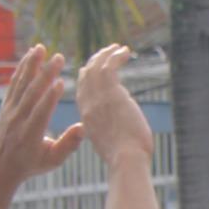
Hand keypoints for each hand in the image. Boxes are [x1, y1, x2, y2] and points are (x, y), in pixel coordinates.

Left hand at [0, 45, 85, 182]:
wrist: (0, 166)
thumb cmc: (31, 164)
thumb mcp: (52, 161)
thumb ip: (68, 145)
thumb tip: (83, 127)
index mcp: (31, 133)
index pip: (41, 111)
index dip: (51, 97)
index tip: (61, 81)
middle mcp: (19, 119)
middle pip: (32, 92)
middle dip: (45, 74)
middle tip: (58, 57)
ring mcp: (10, 110)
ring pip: (22, 83)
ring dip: (32, 64)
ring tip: (41, 48)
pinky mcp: (6, 105)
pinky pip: (14, 83)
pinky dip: (22, 69)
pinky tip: (29, 57)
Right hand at [74, 45, 151, 164]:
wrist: (126, 160)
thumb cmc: (125, 158)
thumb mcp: (108, 143)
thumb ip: (106, 131)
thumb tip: (113, 127)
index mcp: (86, 117)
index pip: (82, 90)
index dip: (86, 76)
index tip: (93, 67)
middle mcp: (88, 105)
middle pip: (85, 75)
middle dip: (95, 61)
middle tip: (107, 52)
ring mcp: (98, 98)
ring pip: (96, 67)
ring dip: (107, 54)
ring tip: (117, 47)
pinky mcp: (112, 93)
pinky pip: (109, 66)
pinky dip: (116, 56)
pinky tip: (125, 51)